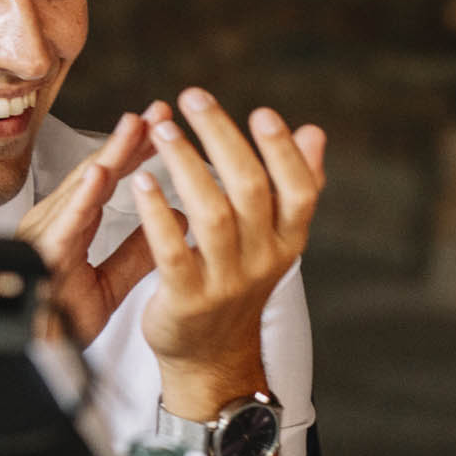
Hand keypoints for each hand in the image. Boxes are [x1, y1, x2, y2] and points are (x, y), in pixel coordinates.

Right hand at [13, 103, 173, 342]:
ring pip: (82, 188)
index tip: (164, 126)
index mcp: (74, 225)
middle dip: (130, 140)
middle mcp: (58, 222)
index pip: (109, 179)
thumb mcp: (110, 284)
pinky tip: (99, 176)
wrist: (32, 354)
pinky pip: (64, 223)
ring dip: (110, 155)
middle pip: (98, 171)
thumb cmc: (59, 319)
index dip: (136, 151)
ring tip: (135, 127)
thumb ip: (137, 253)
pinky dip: (82, 197)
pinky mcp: (43, 255)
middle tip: (160, 111)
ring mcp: (48, 235)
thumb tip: (174, 221)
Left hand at [132, 87, 325, 406]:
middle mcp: (263, 259)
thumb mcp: (274, 238)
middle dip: (222, 138)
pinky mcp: (187, 298)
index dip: (283, 151)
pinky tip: (141, 181)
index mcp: (288, 240)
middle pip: (249, 190)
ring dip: (186, 166)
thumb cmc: (238, 283)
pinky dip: (157, 213)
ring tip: (164, 130)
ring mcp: (226, 281)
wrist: (211, 357)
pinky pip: (172, 250)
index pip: (299, 189)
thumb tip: (314, 131)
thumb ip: (294, 186)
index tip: (261, 112)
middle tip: (194, 98)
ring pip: (211, 214)